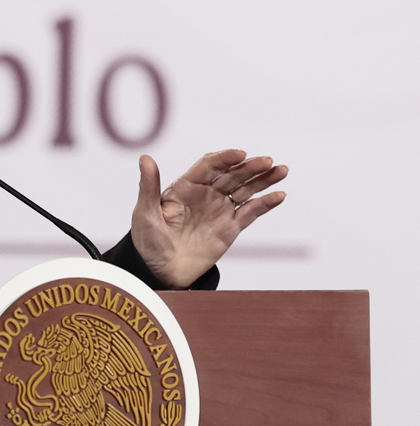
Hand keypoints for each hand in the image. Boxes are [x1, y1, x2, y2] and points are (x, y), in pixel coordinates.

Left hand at [131, 149, 287, 287]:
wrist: (160, 272)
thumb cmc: (148, 240)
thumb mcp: (145, 212)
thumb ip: (149, 186)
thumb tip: (145, 158)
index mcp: (186, 186)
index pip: (209, 166)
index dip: (225, 158)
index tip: (240, 154)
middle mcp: (205, 194)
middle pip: (232, 175)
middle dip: (250, 167)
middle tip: (267, 161)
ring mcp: (219, 210)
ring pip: (246, 190)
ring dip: (263, 179)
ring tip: (281, 170)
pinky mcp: (230, 228)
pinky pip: (251, 212)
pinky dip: (265, 204)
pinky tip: (279, 196)